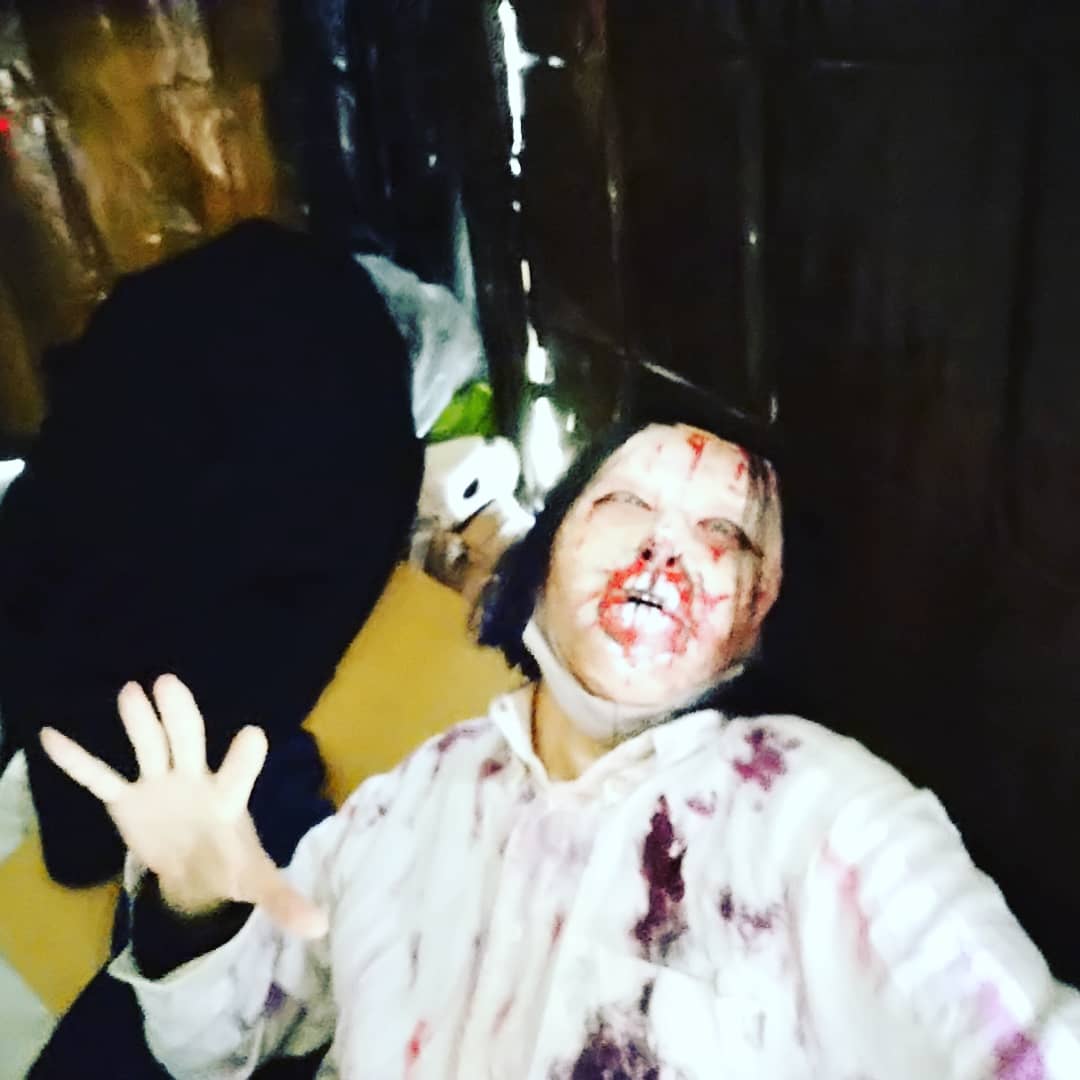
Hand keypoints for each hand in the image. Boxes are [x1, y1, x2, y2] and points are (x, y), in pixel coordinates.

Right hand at [40, 674, 326, 938]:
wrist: (197, 868)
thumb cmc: (231, 861)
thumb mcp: (256, 883)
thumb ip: (283, 900)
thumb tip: (319, 928)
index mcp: (228, 798)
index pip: (240, 774)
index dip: (245, 759)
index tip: (252, 736)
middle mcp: (194, 780)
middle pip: (187, 741)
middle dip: (180, 715)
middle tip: (169, 684)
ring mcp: (160, 785)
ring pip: (148, 746)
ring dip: (138, 722)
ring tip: (131, 693)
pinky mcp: (128, 800)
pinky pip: (100, 777)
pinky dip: (77, 760)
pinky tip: (52, 736)